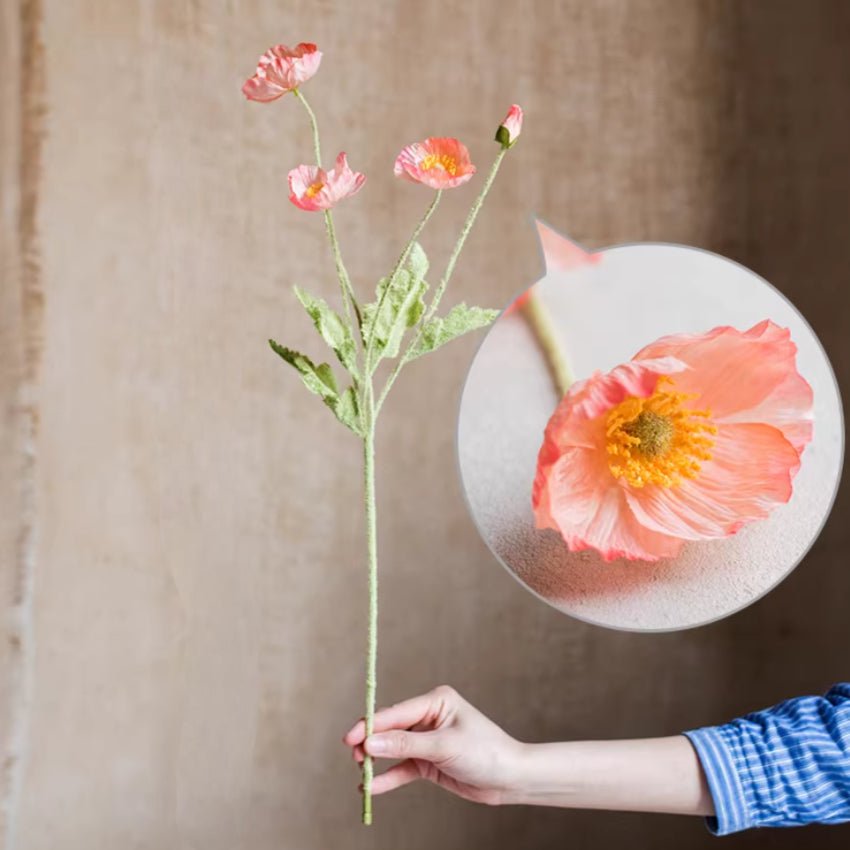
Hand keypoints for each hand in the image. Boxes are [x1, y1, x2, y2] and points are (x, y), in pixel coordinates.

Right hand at [343, 684, 522, 805]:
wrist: (510, 778)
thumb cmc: (485, 752)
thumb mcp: (444, 747)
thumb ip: (406, 745)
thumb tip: (369, 744)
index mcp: (436, 700)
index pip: (396, 712)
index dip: (371, 725)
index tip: (350, 738)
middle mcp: (428, 716)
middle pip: (391, 729)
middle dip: (370, 743)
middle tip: (352, 756)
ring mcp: (427, 739)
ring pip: (393, 749)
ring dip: (376, 760)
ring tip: (359, 771)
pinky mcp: (428, 762)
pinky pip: (402, 768)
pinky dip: (387, 777)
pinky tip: (371, 787)